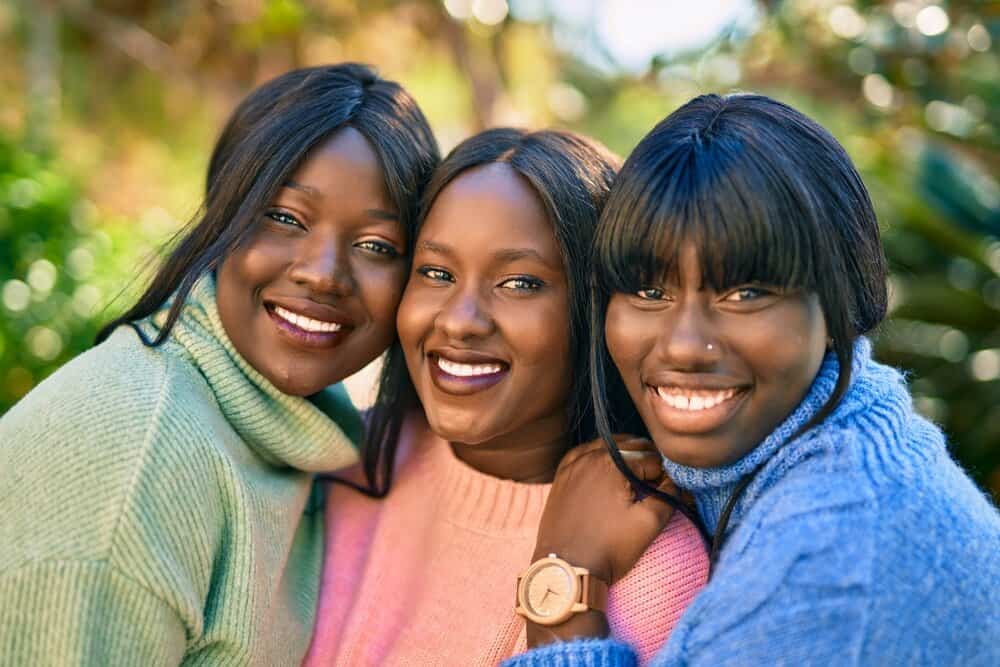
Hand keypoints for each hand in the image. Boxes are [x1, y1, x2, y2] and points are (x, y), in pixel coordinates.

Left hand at [526, 435, 676, 646]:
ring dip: (626, 456)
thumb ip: (668, 497)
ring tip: (640, 477)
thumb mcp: (647, 524)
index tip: (672, 488)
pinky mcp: (561, 476)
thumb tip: (677, 483)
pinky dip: (602, 458)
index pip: (651, 458)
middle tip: (660, 482)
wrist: (565, 569)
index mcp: (611, 462)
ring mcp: (571, 464)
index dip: (666, 473)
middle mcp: (588, 455)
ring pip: (607, 447)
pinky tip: (610, 472)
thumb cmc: (607, 549)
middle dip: (648, 461)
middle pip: (630, 447)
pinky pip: (586, 455)